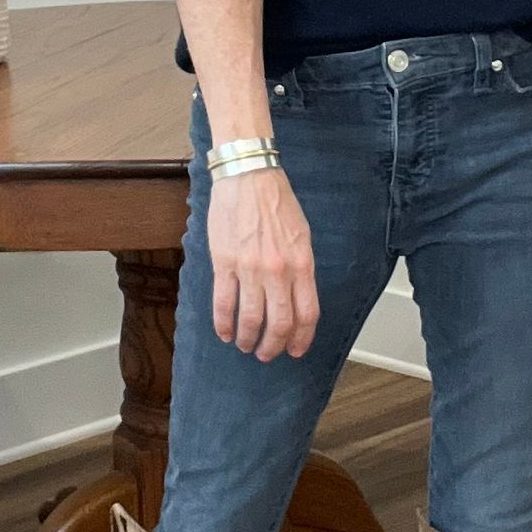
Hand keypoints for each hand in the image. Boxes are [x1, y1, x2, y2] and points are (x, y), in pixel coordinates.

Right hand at [206, 167, 318, 359]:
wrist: (248, 176)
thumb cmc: (276, 202)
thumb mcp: (302, 235)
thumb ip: (301, 268)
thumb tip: (297, 299)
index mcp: (302, 263)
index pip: (307, 314)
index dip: (302, 339)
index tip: (295, 350)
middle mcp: (279, 271)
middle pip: (280, 324)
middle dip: (274, 347)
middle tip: (267, 354)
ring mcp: (250, 269)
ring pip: (251, 319)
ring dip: (248, 339)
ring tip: (245, 345)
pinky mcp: (224, 263)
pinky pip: (224, 304)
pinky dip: (224, 324)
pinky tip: (225, 333)